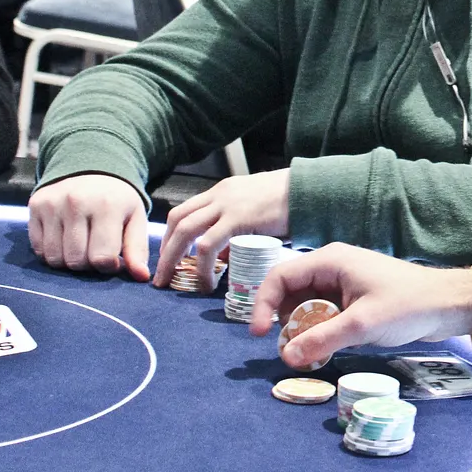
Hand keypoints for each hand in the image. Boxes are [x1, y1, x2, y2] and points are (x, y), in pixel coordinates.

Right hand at [28, 174, 150, 279]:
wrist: (91, 168)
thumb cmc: (116, 200)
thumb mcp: (135, 219)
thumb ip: (138, 249)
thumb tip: (141, 277)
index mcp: (107, 205)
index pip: (102, 258)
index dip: (108, 266)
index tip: (112, 258)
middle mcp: (76, 202)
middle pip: (76, 261)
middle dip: (88, 264)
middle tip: (95, 250)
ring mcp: (53, 204)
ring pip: (55, 258)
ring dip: (68, 261)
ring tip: (80, 245)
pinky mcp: (36, 206)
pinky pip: (39, 249)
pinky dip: (51, 252)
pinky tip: (64, 239)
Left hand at [152, 170, 289, 289]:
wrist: (309, 190)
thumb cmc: (289, 201)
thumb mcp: (255, 209)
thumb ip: (238, 226)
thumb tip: (227, 254)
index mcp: (222, 191)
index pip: (185, 211)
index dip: (171, 236)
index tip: (169, 258)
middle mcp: (219, 194)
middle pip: (178, 220)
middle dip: (166, 250)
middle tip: (162, 276)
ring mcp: (227, 205)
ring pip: (186, 231)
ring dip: (174, 258)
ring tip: (173, 282)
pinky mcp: (237, 218)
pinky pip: (208, 244)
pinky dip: (202, 266)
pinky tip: (207, 282)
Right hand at [248, 242, 471, 369]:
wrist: (446, 304)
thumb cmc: (407, 305)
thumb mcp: (361, 325)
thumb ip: (321, 340)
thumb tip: (286, 356)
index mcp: (330, 260)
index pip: (281, 276)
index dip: (263, 304)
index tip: (259, 335)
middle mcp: (333, 267)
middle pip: (291, 291)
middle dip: (284, 321)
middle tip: (288, 350)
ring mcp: (343, 282)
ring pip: (306, 304)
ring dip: (302, 328)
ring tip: (308, 352)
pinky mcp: (353, 298)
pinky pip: (323, 312)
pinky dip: (318, 329)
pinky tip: (324, 347)